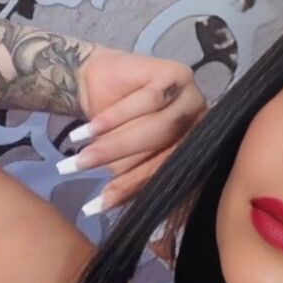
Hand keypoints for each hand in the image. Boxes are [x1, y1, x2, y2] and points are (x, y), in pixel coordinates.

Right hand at [61, 44, 206, 231]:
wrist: (98, 80)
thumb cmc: (113, 127)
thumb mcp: (122, 159)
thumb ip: (128, 179)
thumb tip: (105, 207)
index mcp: (193, 152)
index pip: (165, 175)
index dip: (131, 188)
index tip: (99, 204)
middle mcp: (201, 125)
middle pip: (164, 152)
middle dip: (120, 164)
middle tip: (82, 168)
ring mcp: (193, 98)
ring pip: (156, 128)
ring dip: (115, 143)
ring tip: (83, 152)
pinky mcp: (178, 75)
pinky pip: (149, 101)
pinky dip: (116, 117)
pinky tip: (92, 128)